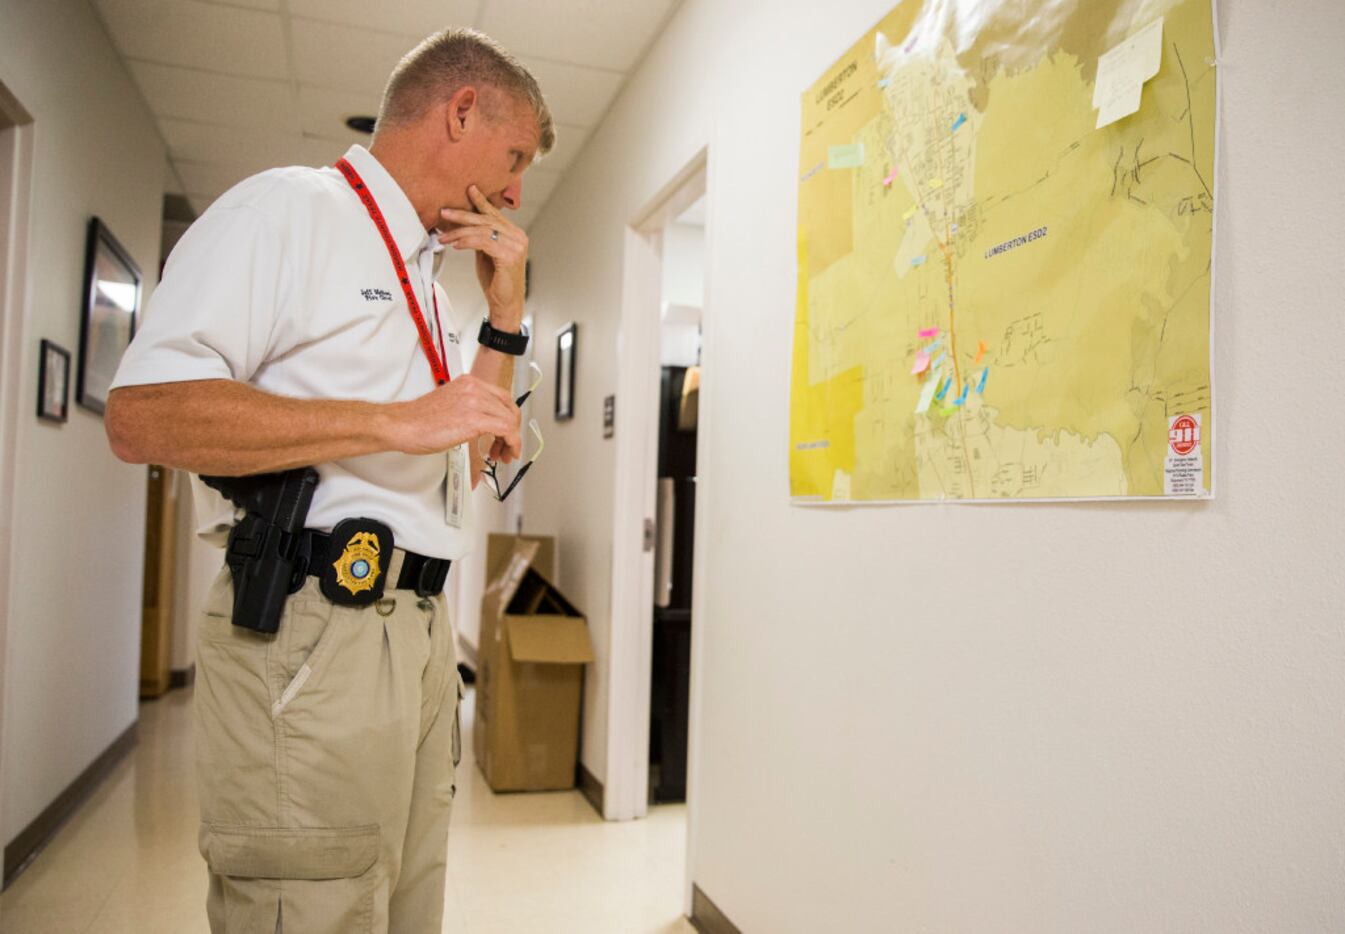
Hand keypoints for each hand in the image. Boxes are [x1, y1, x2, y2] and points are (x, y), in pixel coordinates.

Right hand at [391, 374, 521, 461]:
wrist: (402, 426)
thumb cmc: (418, 421)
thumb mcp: (451, 405)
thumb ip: (470, 408)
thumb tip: (484, 423)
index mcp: (468, 383)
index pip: (502, 397)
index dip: (509, 417)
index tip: (507, 432)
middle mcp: (474, 388)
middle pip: (509, 407)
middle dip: (513, 430)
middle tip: (507, 446)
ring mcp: (475, 402)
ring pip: (510, 420)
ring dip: (512, 441)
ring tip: (502, 454)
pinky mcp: (474, 419)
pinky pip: (506, 430)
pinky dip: (512, 443)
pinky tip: (506, 453)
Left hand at [438, 186, 526, 320]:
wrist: (505, 305)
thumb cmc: (496, 281)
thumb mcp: (486, 254)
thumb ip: (480, 239)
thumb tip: (462, 226)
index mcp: (514, 234)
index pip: (495, 214)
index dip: (481, 201)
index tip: (469, 189)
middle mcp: (518, 237)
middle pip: (486, 220)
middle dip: (462, 215)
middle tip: (444, 212)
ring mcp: (516, 246)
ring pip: (483, 231)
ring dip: (459, 232)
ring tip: (443, 236)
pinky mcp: (509, 257)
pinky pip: (484, 243)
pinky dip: (467, 242)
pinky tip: (455, 244)